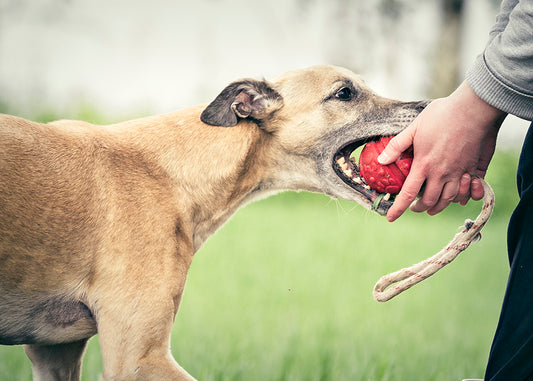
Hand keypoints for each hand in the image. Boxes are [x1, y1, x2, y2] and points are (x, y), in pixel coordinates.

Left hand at [378, 81, 505, 221]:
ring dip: (438, 207)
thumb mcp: (414, 128)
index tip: (391, 218)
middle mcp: (441, 173)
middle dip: (419, 208)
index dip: (398, 209)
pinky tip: (456, 198)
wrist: (473, 109)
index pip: (408, 194)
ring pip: (448, 200)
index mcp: (424, 165)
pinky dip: (460, 198)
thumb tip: (381, 161)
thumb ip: (397, 146)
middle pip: (429, 201)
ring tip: (432, 208)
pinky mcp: (472, 168)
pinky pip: (467, 191)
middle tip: (413, 208)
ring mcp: (459, 172)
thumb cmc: (441, 115)